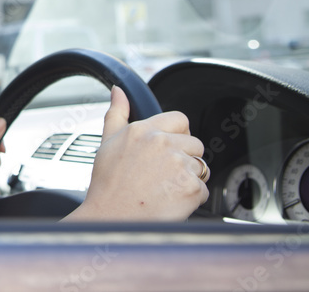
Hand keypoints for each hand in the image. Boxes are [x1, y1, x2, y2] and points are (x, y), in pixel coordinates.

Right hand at [65, 86, 208, 220]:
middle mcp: (162, 143)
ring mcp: (178, 164)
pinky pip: (202, 189)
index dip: (177, 135)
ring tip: (164, 189)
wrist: (111, 218)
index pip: (180, 119)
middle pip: (195, 144)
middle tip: (162, 175)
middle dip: (184, 158)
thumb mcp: (107, 142)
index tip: (167, 149)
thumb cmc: (108, 184)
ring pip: (200, 167)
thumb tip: (119, 91)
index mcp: (143, 130)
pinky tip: (169, 201)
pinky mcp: (191, 186)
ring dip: (188, 178)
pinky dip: (190, 198)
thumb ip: (117, 113)